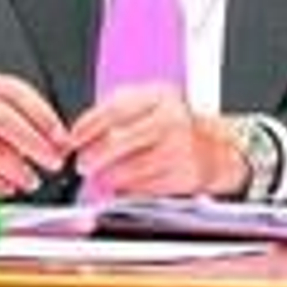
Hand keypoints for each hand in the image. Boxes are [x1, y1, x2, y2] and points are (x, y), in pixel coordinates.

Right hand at [0, 71, 67, 195]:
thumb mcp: (7, 111)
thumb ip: (34, 124)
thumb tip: (63, 146)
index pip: (20, 96)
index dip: (45, 119)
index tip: (64, 140)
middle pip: (3, 120)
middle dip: (34, 144)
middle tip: (54, 162)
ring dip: (17, 170)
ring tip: (32, 181)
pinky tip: (9, 187)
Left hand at [69, 83, 246, 197]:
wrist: (215, 148)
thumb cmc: (173, 126)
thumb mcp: (149, 106)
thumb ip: (115, 112)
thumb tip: (80, 135)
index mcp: (160, 97)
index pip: (115, 109)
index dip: (87, 126)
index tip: (72, 140)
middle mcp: (171, 119)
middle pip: (119, 139)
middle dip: (93, 155)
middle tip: (82, 163)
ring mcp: (179, 148)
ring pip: (129, 168)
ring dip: (107, 176)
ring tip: (101, 177)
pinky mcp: (183, 174)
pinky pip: (144, 187)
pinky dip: (127, 189)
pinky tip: (124, 185)